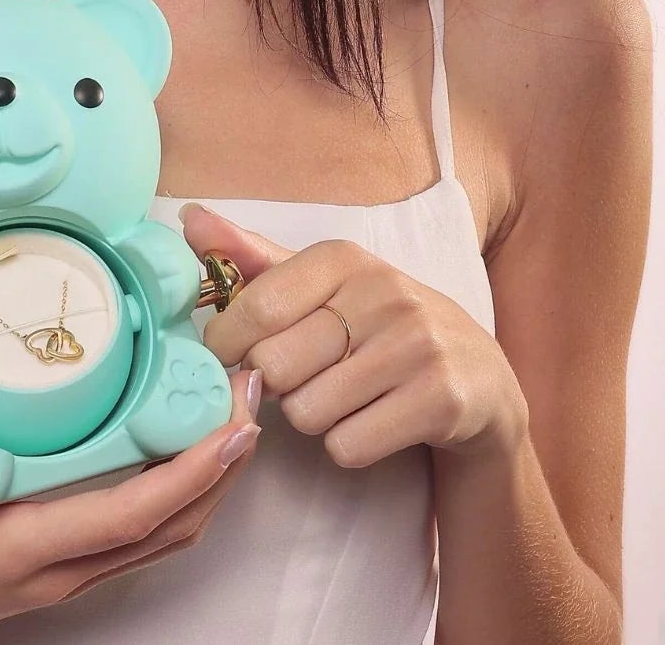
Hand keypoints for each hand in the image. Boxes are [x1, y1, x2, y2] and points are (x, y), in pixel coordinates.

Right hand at [0, 368, 262, 644]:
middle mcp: (57, 569)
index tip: (230, 430)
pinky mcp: (63, 564)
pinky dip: (181, 492)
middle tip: (253, 397)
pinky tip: (185, 446)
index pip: (125, 518)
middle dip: (221, 468)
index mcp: (18, 552)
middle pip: (168, 528)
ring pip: (164, 536)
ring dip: (210, 480)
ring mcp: (65, 572)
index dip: (186, 476)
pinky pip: (143, 534)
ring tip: (234, 410)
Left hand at [178, 202, 528, 467]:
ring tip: (342, 396)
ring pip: (308, 412)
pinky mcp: (441, 400)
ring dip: (313, 418)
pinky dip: (348, 445)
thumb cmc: (374, 325)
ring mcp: (417, 345)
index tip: (230, 355)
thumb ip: (250, 256)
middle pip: (276, 366)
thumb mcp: (319, 283)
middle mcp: (383, 292)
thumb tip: (188, 219)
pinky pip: (349, 445)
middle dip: (277, 385)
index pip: (256, 308)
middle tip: (303, 377)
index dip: (227, 344)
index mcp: (343, 258)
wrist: (477, 376)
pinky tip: (372, 420)